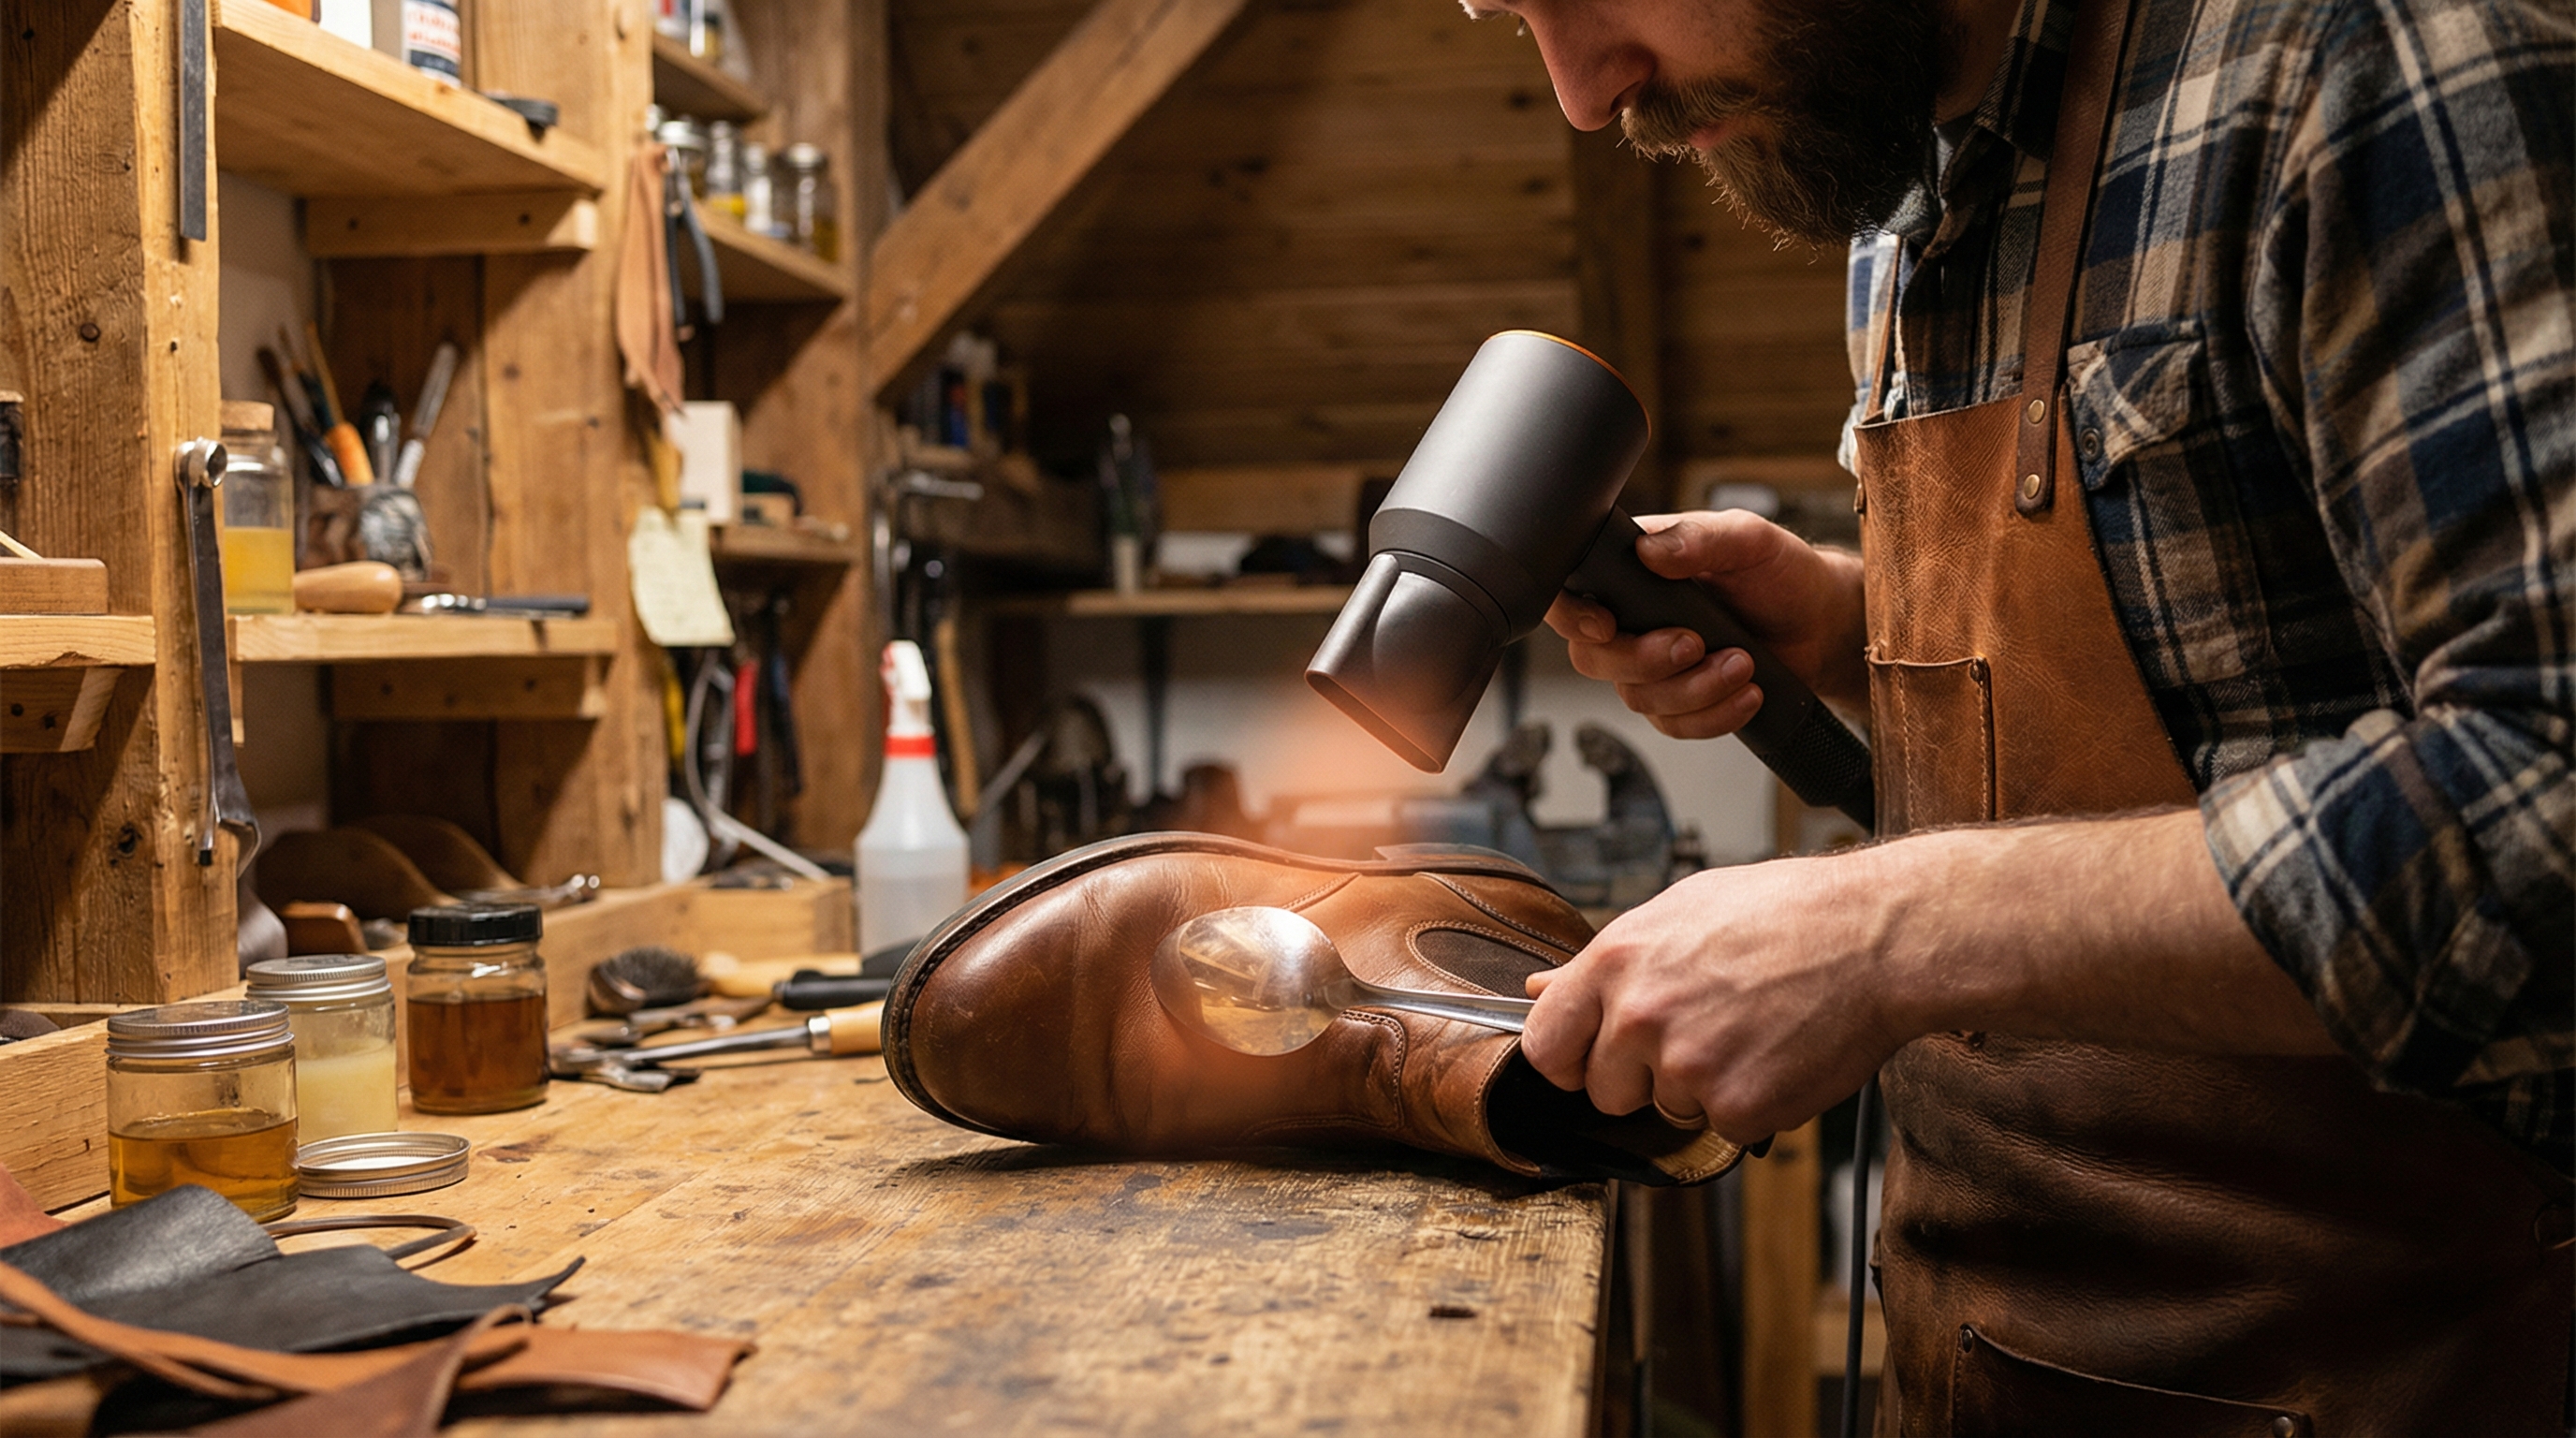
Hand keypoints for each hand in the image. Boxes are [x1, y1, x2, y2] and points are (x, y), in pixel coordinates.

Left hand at [1520, 856, 1902, 1143]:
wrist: (1873, 938)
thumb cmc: (1784, 914)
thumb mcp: (1679, 911)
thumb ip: (1606, 961)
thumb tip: (1542, 988)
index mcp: (1616, 962)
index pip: (1544, 1044)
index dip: (1567, 1059)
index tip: (1589, 1060)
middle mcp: (1640, 1017)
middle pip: (1603, 1091)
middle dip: (1640, 1077)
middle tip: (1698, 1035)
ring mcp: (1687, 1067)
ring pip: (1668, 1110)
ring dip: (1703, 1088)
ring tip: (1749, 1031)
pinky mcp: (1737, 1109)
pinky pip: (1725, 1128)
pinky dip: (1752, 1104)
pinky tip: (1778, 1054)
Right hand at [1543, 510, 1866, 737]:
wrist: (1822, 624)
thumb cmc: (1782, 573)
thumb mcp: (1747, 539)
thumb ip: (1699, 537)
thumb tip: (1649, 549)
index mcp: (1634, 571)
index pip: (1572, 594)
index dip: (1573, 615)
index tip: (1606, 625)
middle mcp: (1634, 619)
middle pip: (1594, 658)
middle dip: (1645, 660)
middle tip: (1696, 644)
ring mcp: (1654, 665)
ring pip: (1637, 697)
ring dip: (1694, 689)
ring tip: (1743, 663)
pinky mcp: (1682, 701)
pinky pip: (1674, 725)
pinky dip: (1713, 715)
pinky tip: (1748, 693)